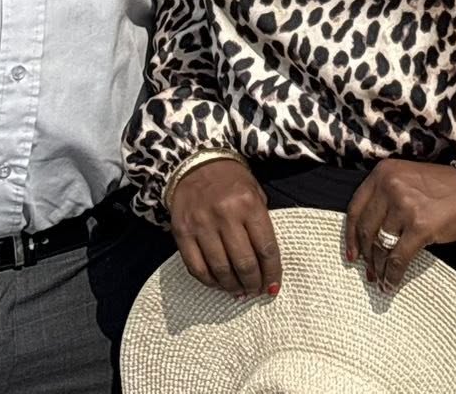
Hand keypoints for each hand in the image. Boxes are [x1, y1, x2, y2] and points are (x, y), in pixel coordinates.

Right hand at [167, 157, 279, 298]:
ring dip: (233, 287)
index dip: (272, 272)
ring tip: (240, 292)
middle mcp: (226, 215)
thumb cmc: (232, 180)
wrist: (195, 163)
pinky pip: (196, 268)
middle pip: (244, 263)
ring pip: (221, 269)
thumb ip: (260, 223)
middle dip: (253, 283)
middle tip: (257, 291)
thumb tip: (266, 262)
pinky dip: (210, 282)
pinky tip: (219, 284)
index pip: (266, 248)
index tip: (274, 286)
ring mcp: (202, 225)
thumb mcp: (255, 192)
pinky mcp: (182, 233)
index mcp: (249, 204)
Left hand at [345, 160, 455, 293]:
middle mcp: (391, 185)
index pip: (356, 209)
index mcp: (384, 172)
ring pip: (380, 246)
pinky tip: (391, 284)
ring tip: (380, 280)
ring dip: (379, 268)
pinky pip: (398, 257)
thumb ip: (384, 198)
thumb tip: (364, 238)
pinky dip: (393, 275)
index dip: (350, 236)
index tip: (351, 255)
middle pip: (366, 230)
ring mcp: (405, 205)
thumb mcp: (406, 181)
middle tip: (369, 272)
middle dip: (367, 256)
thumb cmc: (442, 189)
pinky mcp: (420, 225)